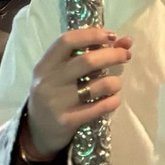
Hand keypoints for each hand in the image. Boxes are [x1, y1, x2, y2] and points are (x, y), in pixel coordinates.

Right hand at [22, 27, 133, 160]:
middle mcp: (48, 82)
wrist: (38, 130)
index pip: (67, 40)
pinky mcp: (67, 121)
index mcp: (45, 65)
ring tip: (115, 84)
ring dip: (115, 82)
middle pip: (87, 61)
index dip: (92, 34)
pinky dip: (113, 101)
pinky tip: (113, 100)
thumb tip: (126, 41)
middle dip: (113, 55)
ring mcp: (56, 103)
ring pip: (98, 85)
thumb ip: (90, 53)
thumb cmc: (56, 92)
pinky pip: (100, 108)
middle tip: (125, 56)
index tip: (112, 36)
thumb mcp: (64, 71)